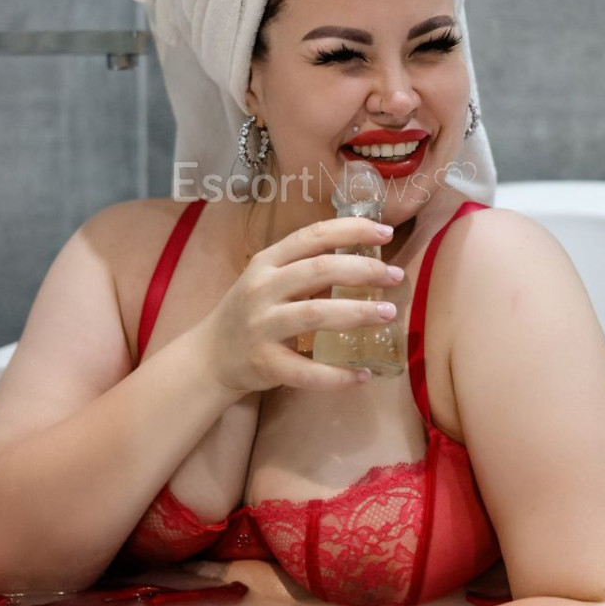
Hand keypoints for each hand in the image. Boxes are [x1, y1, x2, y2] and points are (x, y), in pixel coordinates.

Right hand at [194, 216, 401, 395]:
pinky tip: (363, 375)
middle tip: (396, 276)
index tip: (386, 232)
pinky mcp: (264, 363)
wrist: (209, 356)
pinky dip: (337, 375)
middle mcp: (262, 289)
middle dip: (363, 270)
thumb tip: (363, 258)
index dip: (351, 230)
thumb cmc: (250, 312)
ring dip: (357, 313)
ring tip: (388, 314)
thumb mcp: (269, 280)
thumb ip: (305, 267)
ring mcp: (261, 326)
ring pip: (315, 314)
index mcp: (267, 262)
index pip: (312, 236)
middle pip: (318, 270)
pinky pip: (307, 371)